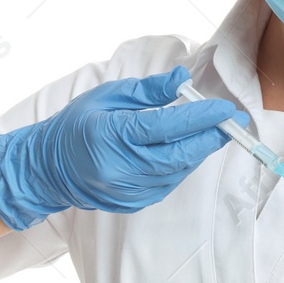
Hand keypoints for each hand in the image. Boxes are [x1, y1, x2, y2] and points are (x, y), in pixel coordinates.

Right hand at [0, 65, 246, 228]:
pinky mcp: (134, 202)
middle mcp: (120, 168)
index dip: (200, 118)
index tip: (226, 109)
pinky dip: (183, 164)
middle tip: (234, 122)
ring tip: (213, 131)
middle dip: (211, 138)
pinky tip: (188, 149)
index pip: (165, 127)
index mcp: (111, 135)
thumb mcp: (108, 96)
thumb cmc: (78, 125)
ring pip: (178, 170)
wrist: (49, 168)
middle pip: (179, 154)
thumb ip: (148, 90)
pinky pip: (169, 182)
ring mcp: (128, 190)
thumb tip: (182, 79)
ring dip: (199, 151)